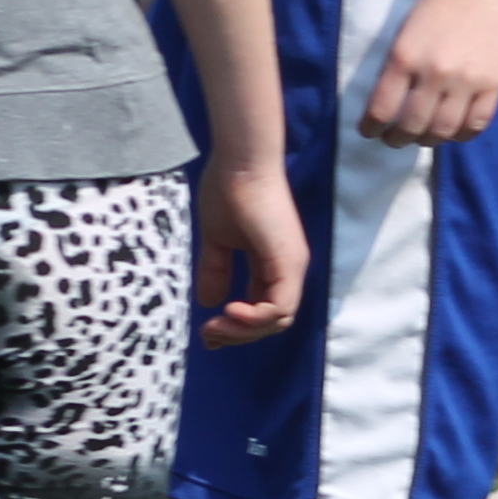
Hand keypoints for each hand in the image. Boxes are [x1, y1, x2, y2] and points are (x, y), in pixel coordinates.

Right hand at [193, 158, 307, 345]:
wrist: (239, 163)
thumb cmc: (227, 192)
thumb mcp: (216, 241)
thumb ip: (216, 271)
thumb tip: (210, 301)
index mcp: (274, 264)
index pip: (264, 311)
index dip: (237, 327)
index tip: (206, 329)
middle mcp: (289, 269)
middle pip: (273, 323)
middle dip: (239, 335)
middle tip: (207, 335)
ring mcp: (291, 266)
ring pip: (279, 320)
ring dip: (245, 331)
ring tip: (215, 325)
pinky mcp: (287, 261)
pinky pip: (280, 306)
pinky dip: (254, 317)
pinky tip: (228, 309)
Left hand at [361, 0, 497, 147]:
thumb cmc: (441, 0)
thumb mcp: (406, 31)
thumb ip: (397, 66)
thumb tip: (389, 101)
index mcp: (403, 58)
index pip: (381, 109)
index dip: (372, 128)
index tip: (369, 132)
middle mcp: (434, 74)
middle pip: (412, 126)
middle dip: (398, 139)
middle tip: (394, 140)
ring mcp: (467, 81)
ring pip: (443, 130)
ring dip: (428, 141)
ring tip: (422, 139)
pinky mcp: (495, 83)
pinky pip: (477, 123)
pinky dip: (462, 134)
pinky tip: (453, 132)